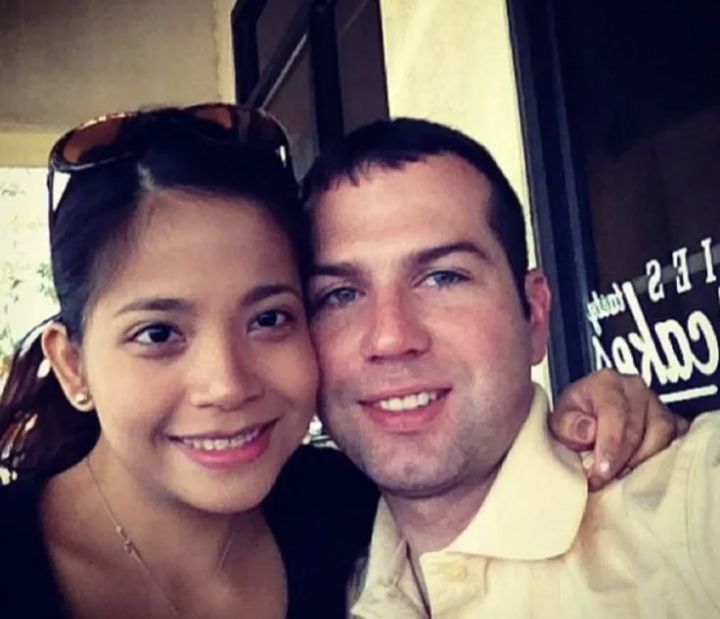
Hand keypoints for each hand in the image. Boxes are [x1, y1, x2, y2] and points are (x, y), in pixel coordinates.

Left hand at [549, 370, 689, 490]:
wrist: (586, 419)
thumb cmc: (574, 421)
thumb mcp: (559, 423)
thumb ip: (569, 425)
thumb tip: (589, 431)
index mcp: (606, 383)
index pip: (615, 413)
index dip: (610, 446)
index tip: (601, 473)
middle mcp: (635, 388)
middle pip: (639, 427)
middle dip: (623, 460)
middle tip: (607, 482)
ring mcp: (657, 403)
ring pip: (662, 435)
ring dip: (643, 461)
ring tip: (621, 476)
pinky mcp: (673, 421)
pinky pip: (677, 441)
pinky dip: (662, 459)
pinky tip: (643, 473)